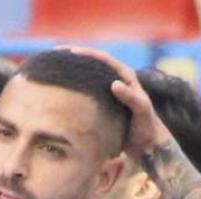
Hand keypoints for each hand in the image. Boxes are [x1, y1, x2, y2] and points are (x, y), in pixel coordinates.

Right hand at [59, 46, 174, 159]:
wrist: (147, 144)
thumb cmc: (146, 127)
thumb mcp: (142, 111)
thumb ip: (131, 97)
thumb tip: (114, 84)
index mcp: (125, 76)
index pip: (103, 58)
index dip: (86, 53)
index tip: (69, 52)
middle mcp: (116, 80)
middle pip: (92, 64)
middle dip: (74, 58)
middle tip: (54, 57)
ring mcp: (108, 93)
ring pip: (87, 78)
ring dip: (72, 73)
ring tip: (52, 71)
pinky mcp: (103, 105)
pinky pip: (86, 93)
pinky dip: (74, 91)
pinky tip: (61, 94)